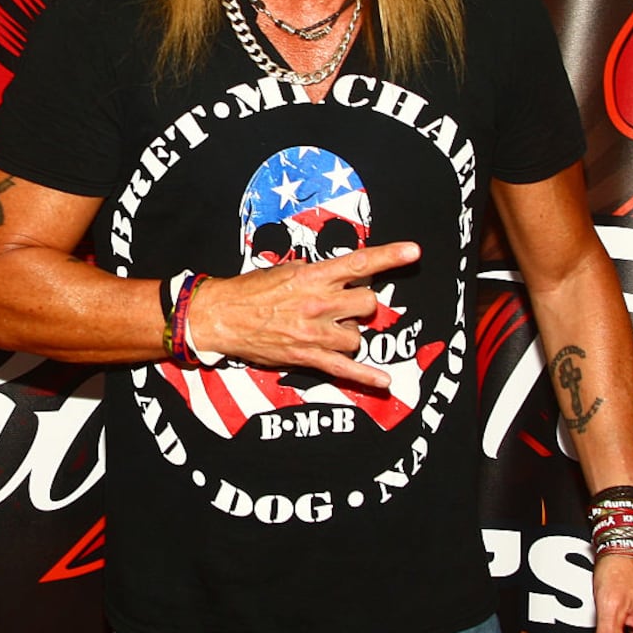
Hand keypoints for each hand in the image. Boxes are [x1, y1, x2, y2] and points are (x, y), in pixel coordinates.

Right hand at [188, 241, 420, 388]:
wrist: (220, 315)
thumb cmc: (250, 290)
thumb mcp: (286, 269)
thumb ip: (318, 272)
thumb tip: (342, 274)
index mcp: (313, 276)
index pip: (359, 263)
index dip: (389, 256)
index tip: (413, 251)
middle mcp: (318, 302)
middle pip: (368, 303)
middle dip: (362, 305)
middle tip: (344, 305)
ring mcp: (314, 332)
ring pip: (357, 335)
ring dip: (351, 333)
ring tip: (331, 330)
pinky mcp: (307, 356)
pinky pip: (344, 369)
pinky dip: (366, 376)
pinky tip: (384, 381)